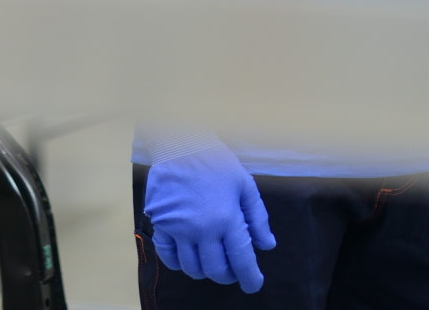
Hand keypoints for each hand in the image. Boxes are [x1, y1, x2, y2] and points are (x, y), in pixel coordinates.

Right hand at [142, 141, 276, 292]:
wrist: (181, 144)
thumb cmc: (217, 162)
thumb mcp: (245, 185)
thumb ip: (257, 218)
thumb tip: (267, 245)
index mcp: (227, 218)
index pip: (241, 260)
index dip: (250, 277)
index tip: (254, 285)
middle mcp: (202, 229)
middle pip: (216, 269)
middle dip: (228, 276)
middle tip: (233, 271)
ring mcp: (179, 229)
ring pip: (192, 268)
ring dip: (204, 272)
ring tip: (212, 263)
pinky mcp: (161, 224)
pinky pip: (168, 257)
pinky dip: (179, 264)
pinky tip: (187, 259)